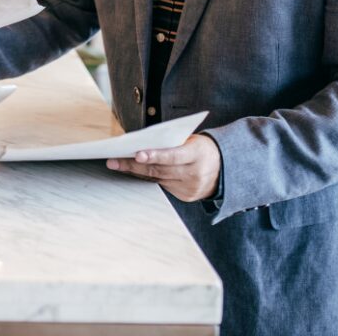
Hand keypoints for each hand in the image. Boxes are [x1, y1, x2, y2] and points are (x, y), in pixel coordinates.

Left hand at [106, 134, 220, 202]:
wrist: (224, 168)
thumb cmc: (201, 148)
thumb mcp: (192, 140)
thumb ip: (171, 143)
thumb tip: (141, 143)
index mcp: (198, 154)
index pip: (173, 155)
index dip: (155, 155)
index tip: (137, 154)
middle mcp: (194, 173)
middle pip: (159, 169)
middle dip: (133, 165)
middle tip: (113, 160)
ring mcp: (190, 187)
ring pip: (157, 179)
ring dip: (135, 172)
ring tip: (116, 163)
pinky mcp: (185, 196)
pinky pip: (162, 185)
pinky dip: (147, 178)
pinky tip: (132, 171)